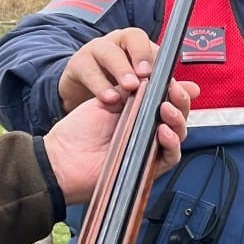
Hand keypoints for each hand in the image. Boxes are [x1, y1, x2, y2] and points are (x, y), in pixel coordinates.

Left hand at [43, 82, 198, 204]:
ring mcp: (150, 149)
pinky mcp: (149, 167)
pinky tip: (163, 131)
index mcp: (141, 114)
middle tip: (175, 91)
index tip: (172, 80)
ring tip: (166, 108)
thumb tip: (152, 76)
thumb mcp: (107, 100)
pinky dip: (172, 143)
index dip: (176, 91)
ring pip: (178, 134)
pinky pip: (170, 156)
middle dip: (181, 102)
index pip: (169, 101)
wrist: (63, 158)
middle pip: (178, 116)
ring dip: (177, 120)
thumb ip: (131, 89)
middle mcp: (149, 131)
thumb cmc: (80, 132)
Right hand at [57, 28, 159, 111]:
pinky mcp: (78, 64)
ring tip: (128, 89)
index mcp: (137, 43)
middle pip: (131, 38)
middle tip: (144, 76)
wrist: (82, 87)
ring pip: (109, 52)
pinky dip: (100, 86)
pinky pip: (89, 71)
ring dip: (120, 70)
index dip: (153, 55)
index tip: (156, 72)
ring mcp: (96, 49)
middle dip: (140, 56)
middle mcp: (118, 40)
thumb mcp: (140, 81)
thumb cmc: (116, 81)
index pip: (150, 40)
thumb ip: (165, 86)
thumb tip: (192, 90)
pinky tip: (109, 98)